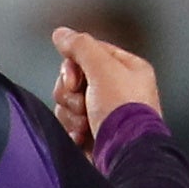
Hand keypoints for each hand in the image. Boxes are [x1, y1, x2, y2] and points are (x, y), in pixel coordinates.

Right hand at [50, 24, 160, 152]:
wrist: (124, 154)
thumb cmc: (123, 113)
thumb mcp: (103, 69)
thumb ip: (80, 47)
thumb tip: (61, 33)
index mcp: (127, 69)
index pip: (89, 53)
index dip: (74, 65)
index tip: (75, 78)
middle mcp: (117, 88)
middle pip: (73, 78)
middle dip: (71, 92)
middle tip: (83, 102)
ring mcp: (104, 111)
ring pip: (67, 101)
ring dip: (71, 113)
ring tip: (87, 123)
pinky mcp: (92, 131)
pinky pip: (68, 122)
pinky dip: (71, 129)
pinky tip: (84, 135)